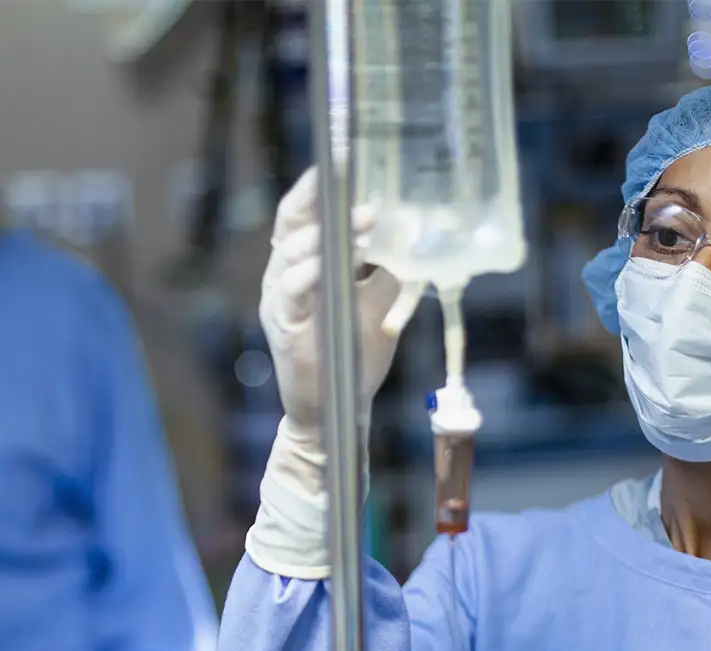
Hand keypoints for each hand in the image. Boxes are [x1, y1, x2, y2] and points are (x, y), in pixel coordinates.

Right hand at [259, 167, 415, 442]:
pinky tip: (331, 265)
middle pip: (290, 223)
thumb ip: (390, 267)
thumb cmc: (353, 353)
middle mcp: (285, 275)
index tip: (343, 164)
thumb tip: (414, 227)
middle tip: (348, 183)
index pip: (304, 215)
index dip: (319, 189)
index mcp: (305, 264)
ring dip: (325, 234)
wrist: (336, 408)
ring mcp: (280, 300)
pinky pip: (291, 292)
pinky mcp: (283, 326)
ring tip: (361, 222)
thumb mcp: (380, 303)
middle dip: (318, 199)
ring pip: (290, 253)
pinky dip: (310, 273)